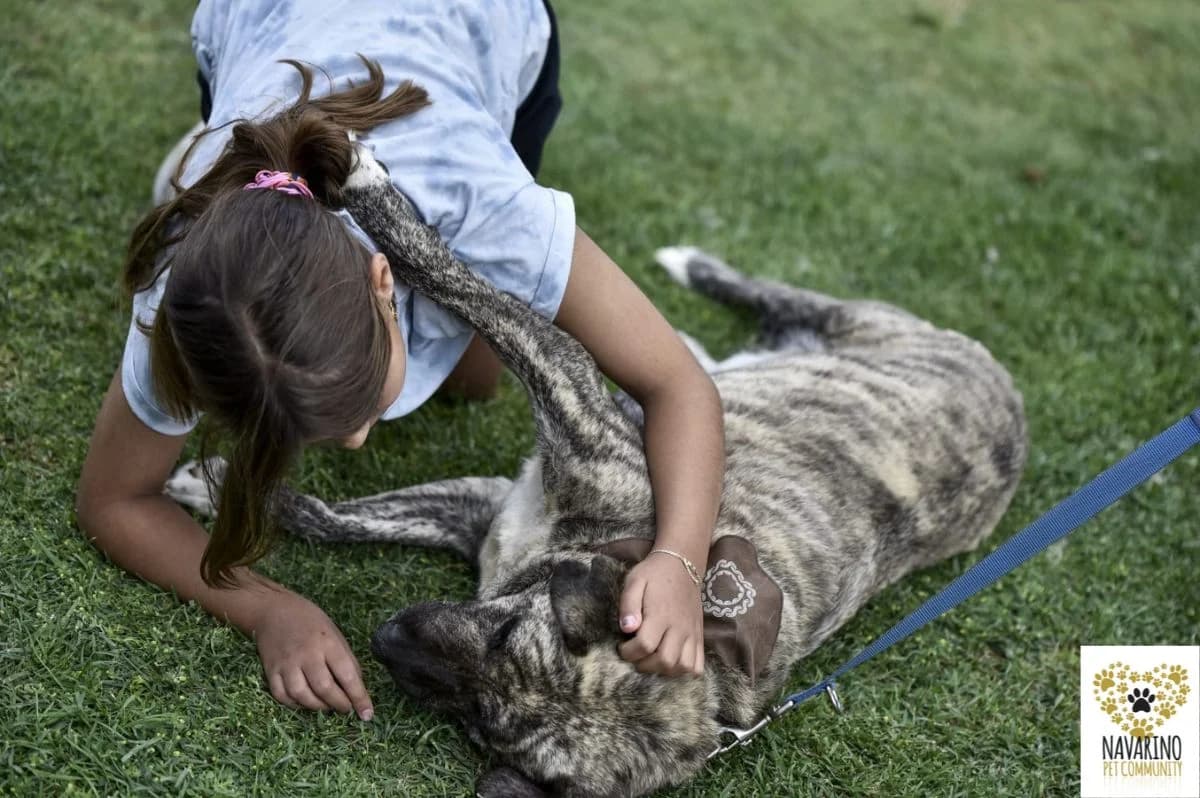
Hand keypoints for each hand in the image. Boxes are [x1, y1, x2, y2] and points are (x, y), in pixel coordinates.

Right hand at [253, 591, 373, 719]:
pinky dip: (295, 704)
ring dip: (318, 707)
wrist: (274, 610)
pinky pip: (282, 695)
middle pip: (324, 688)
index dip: (358, 697)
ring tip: (327, 706)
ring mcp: (286, 663)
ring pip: (302, 695)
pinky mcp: (270, 670)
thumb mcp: (335, 634)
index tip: (367, 713)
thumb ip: (346, 659)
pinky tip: (305, 703)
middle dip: (339, 704)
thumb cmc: (311, 622)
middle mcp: (307, 654)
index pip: (347, 675)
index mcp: (328, 643)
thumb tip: (357, 687)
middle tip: (346, 709)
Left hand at [616, 552, 704, 675]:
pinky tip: (671, 661)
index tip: (622, 646)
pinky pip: (698, 664)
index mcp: (660, 614)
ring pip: (683, 667)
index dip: (629, 652)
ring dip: (664, 670)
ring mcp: (691, 633)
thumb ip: (628, 604)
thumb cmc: (654, 574)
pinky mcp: (699, 636)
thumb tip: (627, 629)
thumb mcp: (634, 581)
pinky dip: (685, 670)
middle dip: (644, 665)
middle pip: (665, 661)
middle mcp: (678, 627)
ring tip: (652, 659)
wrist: (682, 564)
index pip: (645, 645)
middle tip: (635, 655)